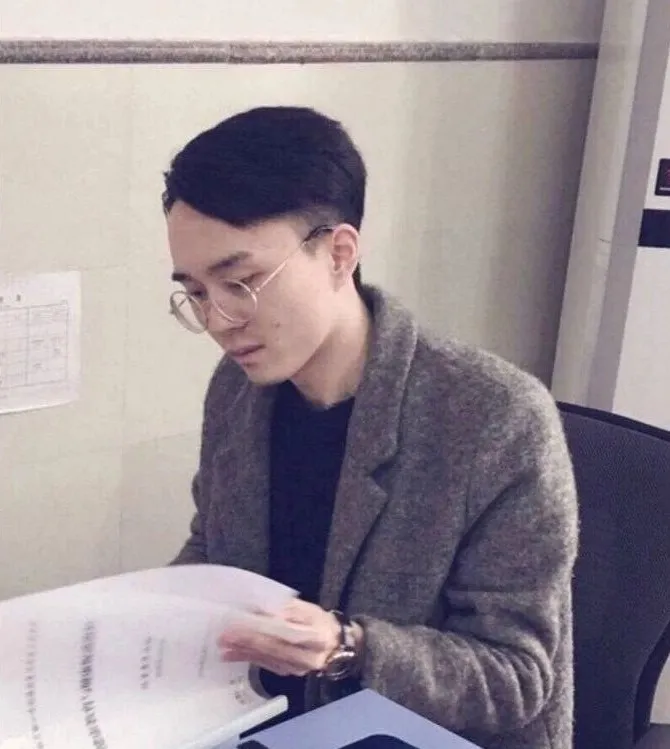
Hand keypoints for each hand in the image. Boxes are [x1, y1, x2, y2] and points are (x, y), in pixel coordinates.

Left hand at [217, 599, 342, 676]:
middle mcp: (305, 655)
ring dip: (242, 652)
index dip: (261, 627)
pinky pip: (266, 665)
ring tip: (223, 645)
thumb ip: (288, 608)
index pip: (283, 631)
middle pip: (272, 647)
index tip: (240, 621)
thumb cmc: (322, 622)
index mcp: (313, 635)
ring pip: (266, 658)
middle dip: (246, 641)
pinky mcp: (288, 672)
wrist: (337, 646)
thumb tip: (264, 607)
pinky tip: (232, 655)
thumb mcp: (309, 609)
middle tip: (224, 635)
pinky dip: (248, 659)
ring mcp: (296, 667)